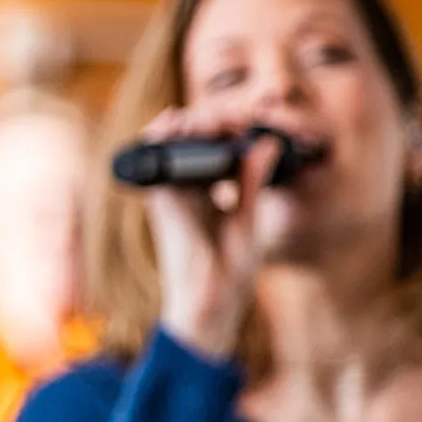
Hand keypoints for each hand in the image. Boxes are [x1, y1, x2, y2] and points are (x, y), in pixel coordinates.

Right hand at [133, 101, 272, 360]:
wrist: (211, 301)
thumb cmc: (229, 270)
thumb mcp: (249, 216)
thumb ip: (253, 179)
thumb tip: (268, 143)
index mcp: (207, 195)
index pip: (212, 150)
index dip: (227, 131)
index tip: (250, 126)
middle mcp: (185, 191)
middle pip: (191, 141)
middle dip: (211, 122)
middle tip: (235, 121)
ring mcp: (170, 193)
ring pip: (170, 144)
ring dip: (188, 123)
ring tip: (214, 120)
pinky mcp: (160, 198)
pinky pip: (152, 158)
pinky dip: (162, 135)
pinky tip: (179, 121)